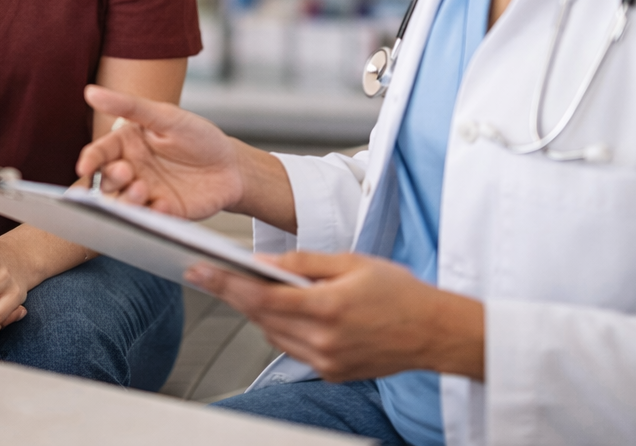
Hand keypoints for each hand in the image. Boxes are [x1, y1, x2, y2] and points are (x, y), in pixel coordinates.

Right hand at [75, 85, 242, 218]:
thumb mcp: (165, 116)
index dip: (90, 159)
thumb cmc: (198, 136)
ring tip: (142, 189)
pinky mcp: (161, 215)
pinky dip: (151, 215)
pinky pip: (148, 220)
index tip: (85, 166)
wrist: (232, 167)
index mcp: (127, 146)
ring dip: (126, 199)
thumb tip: (91, 92)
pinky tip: (164, 205)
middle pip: (106, 181)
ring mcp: (145, 195)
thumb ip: (129, 106)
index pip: (100, 153)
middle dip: (110, 179)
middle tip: (127, 172)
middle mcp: (131, 171)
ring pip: (121, 203)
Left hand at [185, 252, 484, 381]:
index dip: (226, 284)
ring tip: (250, 288)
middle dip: (234, 294)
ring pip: (272, 335)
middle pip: (260, 317)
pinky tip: (287, 311)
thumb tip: (264, 261)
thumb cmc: (399, 292)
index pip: (262, 298)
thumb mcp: (352, 262)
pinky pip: (292, 349)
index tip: (200, 272)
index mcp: (329, 308)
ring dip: (258, 312)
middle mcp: (324, 341)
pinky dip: (282, 329)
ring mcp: (326, 362)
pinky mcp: (331, 373)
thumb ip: (305, 262)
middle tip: (210, 274)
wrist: (434, 332)